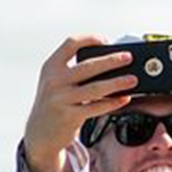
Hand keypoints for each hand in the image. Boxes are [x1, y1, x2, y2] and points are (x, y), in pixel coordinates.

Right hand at [22, 35, 136, 171]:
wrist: (39, 132)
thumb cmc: (54, 103)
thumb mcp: (55, 82)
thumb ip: (74, 71)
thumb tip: (108, 62)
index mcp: (51, 66)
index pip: (71, 43)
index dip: (90, 39)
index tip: (106, 41)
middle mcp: (54, 81)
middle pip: (88, 65)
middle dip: (112, 60)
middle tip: (128, 58)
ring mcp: (61, 99)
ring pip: (96, 88)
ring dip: (117, 83)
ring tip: (132, 79)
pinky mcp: (69, 116)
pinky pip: (96, 107)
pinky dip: (112, 102)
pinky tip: (124, 98)